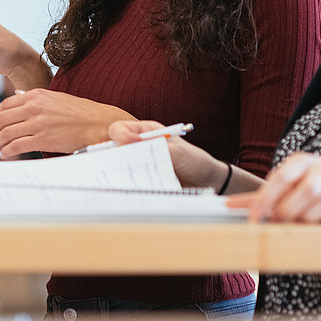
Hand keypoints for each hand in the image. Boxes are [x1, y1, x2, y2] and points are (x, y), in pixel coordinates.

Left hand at [0, 89, 134, 157]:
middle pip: (1, 119)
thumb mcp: (54, 97)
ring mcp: (38, 123)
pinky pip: (17, 145)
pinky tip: (3, 155)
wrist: (97, 123)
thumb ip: (34, 97)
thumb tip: (16, 96)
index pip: (5, 105)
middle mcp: (35, 107)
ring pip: (6, 133)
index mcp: (36, 95)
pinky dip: (6, 151)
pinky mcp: (43, 138)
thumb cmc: (79, 112)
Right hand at [109, 120, 231, 189]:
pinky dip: (129, 187)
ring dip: (122, 174)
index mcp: (145, 132)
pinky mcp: (141, 182)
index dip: (121, 136)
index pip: (119, 129)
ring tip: (134, 180)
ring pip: (118, 168)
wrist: (206, 183)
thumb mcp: (178, 152)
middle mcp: (138, 147)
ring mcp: (138, 165)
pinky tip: (136, 191)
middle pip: (113, 149)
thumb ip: (157, 148)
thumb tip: (132, 146)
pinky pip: (128, 184)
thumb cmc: (194, 161)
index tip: (132, 145)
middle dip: (115, 158)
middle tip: (126, 166)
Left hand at [240, 152, 320, 224]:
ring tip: (304, 222)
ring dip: (311, 218)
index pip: (282, 177)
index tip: (255, 218)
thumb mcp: (289, 183)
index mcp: (301, 162)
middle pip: (306, 191)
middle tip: (282, 222)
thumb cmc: (313, 183)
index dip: (267, 198)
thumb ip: (262, 195)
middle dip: (291, 211)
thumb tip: (228, 204)